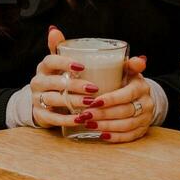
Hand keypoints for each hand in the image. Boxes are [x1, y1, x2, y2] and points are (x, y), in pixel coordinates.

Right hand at [28, 27, 152, 141]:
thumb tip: (141, 60)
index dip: (65, 62)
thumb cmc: (68, 80)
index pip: (51, 59)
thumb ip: (110, 63)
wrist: (47, 101)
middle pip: (55, 82)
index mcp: (46, 65)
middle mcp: (39, 80)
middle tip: (94, 89)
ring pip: (55, 100)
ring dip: (74, 102)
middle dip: (75, 85)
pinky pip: (52, 117)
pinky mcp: (40, 114)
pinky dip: (67, 119)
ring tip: (91, 104)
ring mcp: (38, 98)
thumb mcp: (77, 66)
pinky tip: (81, 119)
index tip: (83, 66)